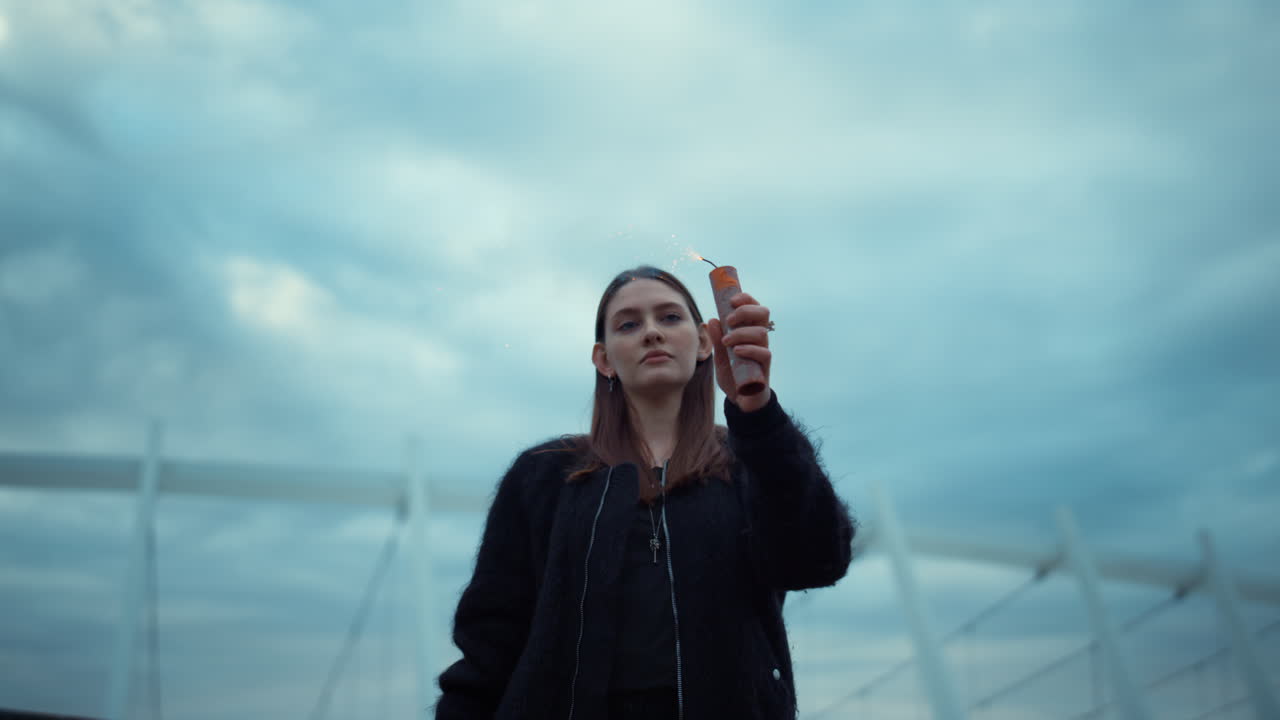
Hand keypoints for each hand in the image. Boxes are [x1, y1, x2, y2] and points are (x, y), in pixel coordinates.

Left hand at [706, 292, 772, 412]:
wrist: (741, 399)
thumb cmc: (733, 374)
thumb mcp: (720, 356)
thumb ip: (717, 339)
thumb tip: (712, 320)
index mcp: (749, 330)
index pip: (754, 307)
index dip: (746, 299)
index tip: (732, 301)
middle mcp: (759, 338)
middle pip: (763, 313)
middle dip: (745, 311)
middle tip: (729, 320)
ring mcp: (763, 351)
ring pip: (761, 333)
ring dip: (741, 333)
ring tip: (726, 341)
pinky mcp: (765, 367)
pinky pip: (764, 353)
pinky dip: (749, 349)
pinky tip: (736, 351)